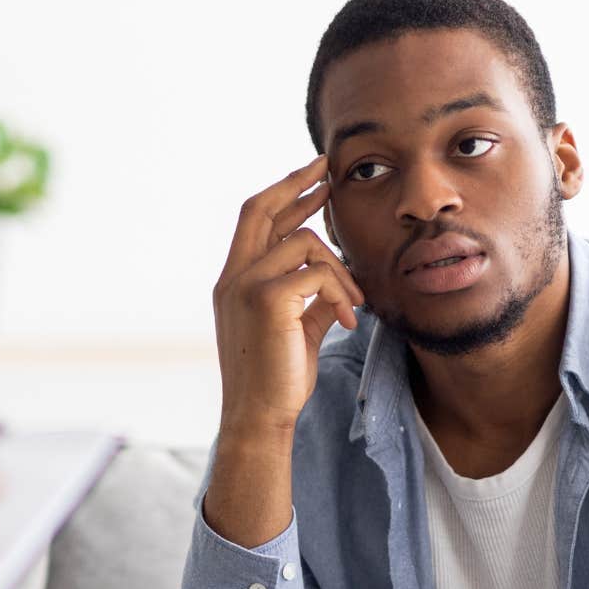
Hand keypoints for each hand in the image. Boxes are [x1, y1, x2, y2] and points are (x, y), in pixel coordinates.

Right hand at [201, 155, 364, 548]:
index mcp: (233, 281)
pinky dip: (340, 292)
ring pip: (303, 243)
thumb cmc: (277, 380)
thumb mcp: (296, 329)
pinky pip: (317, 274)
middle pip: (261, 208)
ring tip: (356, 302)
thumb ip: (310, 298)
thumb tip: (337, 279)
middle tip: (329, 170)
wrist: (259, 418)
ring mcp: (244, 286)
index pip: (255, 221)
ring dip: (339, 268)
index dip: (285, 194)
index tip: (315, 178)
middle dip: (297, 183)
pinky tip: (349, 320)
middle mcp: (232, 277)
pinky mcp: (267, 300)